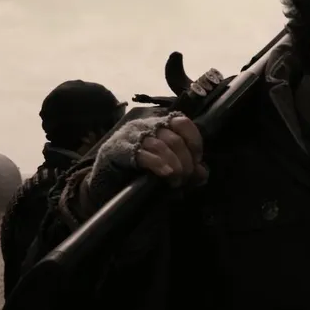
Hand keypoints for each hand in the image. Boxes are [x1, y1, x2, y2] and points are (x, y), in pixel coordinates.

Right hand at [81, 112, 207, 216]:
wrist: (106, 187)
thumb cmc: (140, 175)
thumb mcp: (170, 171)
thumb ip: (188, 171)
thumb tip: (203, 174)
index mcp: (159, 125)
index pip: (182, 122)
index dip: (194, 141)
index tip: (198, 161)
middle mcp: (145, 126)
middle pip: (174, 137)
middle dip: (186, 160)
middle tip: (186, 178)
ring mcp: (129, 136)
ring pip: (160, 144)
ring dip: (174, 165)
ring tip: (177, 181)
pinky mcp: (116, 150)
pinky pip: (141, 154)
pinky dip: (158, 164)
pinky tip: (166, 174)